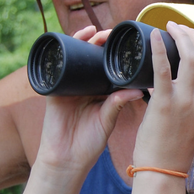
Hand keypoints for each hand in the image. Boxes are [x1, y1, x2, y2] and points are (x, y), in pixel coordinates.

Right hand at [35, 27, 142, 174]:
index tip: (129, 44)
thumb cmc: (88, 144)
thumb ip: (118, 104)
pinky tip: (69, 40)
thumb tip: (139, 90)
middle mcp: (85, 86)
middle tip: (111, 34)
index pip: (109, 68)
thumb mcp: (107, 120)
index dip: (117, 55)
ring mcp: (69, 86)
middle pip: (93, 58)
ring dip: (83, 41)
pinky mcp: (54, 89)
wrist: (66, 160)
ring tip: (93, 32)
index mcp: (100, 93)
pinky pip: (56, 66)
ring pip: (76, 57)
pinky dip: (62, 51)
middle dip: (101, 43)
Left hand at [131, 21, 193, 171]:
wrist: (162, 168)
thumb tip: (184, 79)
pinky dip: (158, 48)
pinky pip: (163, 69)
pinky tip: (153, 36)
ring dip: (180, 37)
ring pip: (190, 57)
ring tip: (169, 28)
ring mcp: (186, 101)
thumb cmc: (175, 145)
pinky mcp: (165, 103)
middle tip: (179, 27)